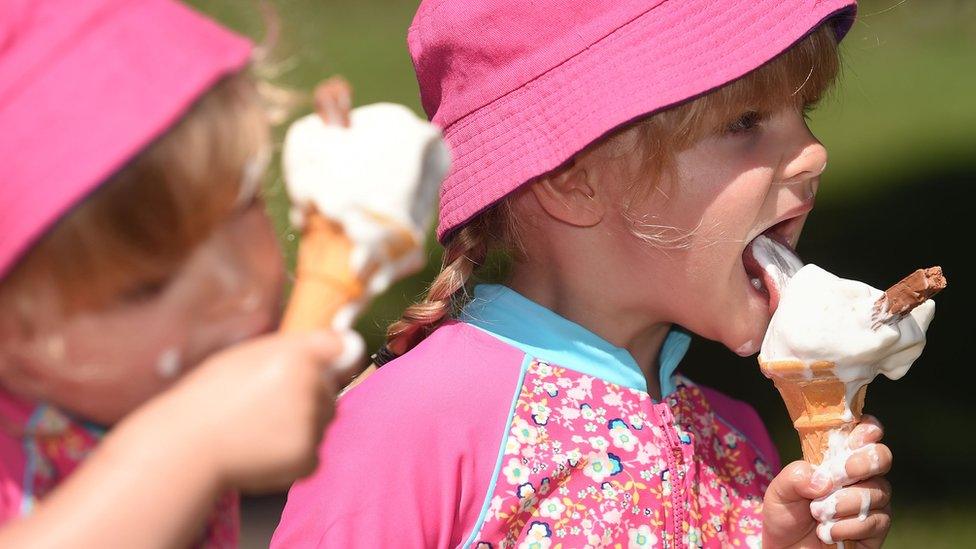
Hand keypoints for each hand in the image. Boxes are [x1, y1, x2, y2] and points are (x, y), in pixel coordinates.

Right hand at [154, 329, 362, 492]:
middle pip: (330, 390)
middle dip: (309, 396)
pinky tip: (263, 448)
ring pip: (322, 422)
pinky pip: (314, 453)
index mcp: (296, 355)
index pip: (345, 347)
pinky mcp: (308, 457)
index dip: (336, 356)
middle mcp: (310, 387)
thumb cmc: (209, 397)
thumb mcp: (246, 356)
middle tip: (269, 405)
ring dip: (302, 425)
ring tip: (260, 428)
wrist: (187, 446)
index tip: (333, 362)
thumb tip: (333, 346)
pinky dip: (295, 454)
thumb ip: (289, 350)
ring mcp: (311, 423)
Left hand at [763, 416, 892, 547]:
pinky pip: (877, 520)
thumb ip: (795, 477)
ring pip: (878, 491)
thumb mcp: (779, 491)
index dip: (867, 429)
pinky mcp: (876, 528)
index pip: (864, 432)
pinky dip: (848, 526)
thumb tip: (823, 479)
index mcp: (837, 458)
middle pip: (882, 456)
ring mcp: (871, 502)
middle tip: (840, 475)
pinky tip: (828, 532)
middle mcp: (860, 476)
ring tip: (818, 513)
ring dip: (844, 503)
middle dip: (863, 463)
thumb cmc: (786, 515)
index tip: (854, 439)